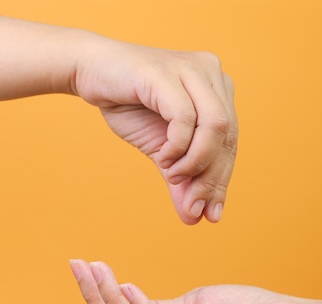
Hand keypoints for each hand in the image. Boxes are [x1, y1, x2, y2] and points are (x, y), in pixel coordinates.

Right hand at [73, 36, 237, 223]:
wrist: (91, 73)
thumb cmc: (129, 106)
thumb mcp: (162, 150)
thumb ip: (181, 179)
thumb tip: (194, 217)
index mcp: (217, 90)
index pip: (230, 141)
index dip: (222, 180)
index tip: (210, 214)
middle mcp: (211, 73)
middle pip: (227, 135)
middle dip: (211, 178)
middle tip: (193, 207)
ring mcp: (190, 69)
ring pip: (215, 126)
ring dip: (196, 161)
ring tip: (173, 176)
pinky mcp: (166, 72)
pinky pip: (185, 117)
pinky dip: (178, 146)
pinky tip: (164, 158)